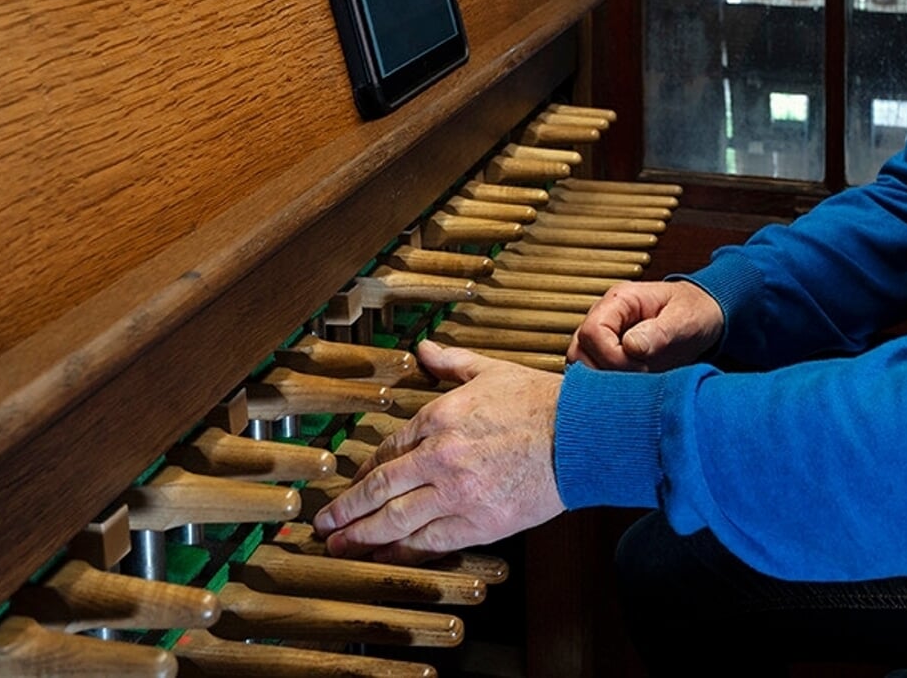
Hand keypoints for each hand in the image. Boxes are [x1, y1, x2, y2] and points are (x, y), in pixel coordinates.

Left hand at [312, 340, 563, 562]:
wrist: (581, 436)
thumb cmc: (540, 403)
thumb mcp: (490, 371)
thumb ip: (451, 363)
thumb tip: (424, 348)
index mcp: (439, 418)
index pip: (388, 450)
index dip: (364, 472)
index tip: (351, 485)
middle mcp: (440, 458)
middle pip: (380, 490)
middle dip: (347, 510)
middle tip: (324, 524)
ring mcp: (457, 494)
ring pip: (396, 521)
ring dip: (363, 536)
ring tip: (340, 547)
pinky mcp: (480, 523)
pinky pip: (431, 543)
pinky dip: (402, 553)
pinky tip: (384, 558)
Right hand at [568, 279, 723, 372]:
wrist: (705, 316)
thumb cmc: (696, 311)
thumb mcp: (685, 318)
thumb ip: (659, 331)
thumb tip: (631, 345)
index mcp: (620, 301)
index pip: (592, 331)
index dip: (611, 356)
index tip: (640, 366)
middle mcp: (605, 318)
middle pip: (578, 350)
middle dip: (605, 372)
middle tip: (640, 377)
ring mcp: (604, 337)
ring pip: (582, 365)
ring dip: (605, 381)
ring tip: (636, 383)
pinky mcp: (609, 356)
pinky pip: (594, 374)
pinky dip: (608, 386)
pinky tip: (631, 388)